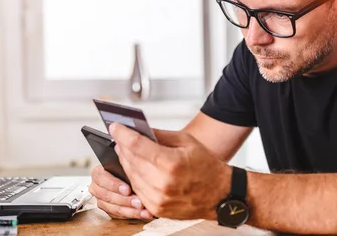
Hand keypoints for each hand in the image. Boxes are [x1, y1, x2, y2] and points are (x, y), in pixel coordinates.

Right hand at [89, 165, 152, 219]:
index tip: (128, 189)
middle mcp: (97, 188)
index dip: (115, 185)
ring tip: (143, 210)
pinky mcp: (108, 211)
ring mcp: (101, 201)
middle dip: (125, 200)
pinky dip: (132, 215)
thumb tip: (127, 156)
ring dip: (130, 210)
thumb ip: (124, 163)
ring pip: (114, 208)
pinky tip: (143, 213)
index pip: (102, 178)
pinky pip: (119, 216)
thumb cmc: (125, 171)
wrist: (128, 180)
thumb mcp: (124, 164)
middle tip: (139, 202)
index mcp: (98, 174)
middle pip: (108, 196)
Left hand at [110, 123, 231, 219]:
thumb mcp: (186, 142)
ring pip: (131, 176)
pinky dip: (134, 178)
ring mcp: (158, 199)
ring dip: (126, 162)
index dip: (122, 134)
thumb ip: (160, 135)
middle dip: (123, 147)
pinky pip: (137, 190)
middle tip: (120, 137)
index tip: (115, 127)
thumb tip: (139, 130)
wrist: (221, 194)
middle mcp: (162, 183)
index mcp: (171, 164)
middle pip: (130, 161)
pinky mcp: (157, 209)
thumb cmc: (207, 167)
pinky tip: (135, 168)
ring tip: (126, 151)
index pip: (136, 145)